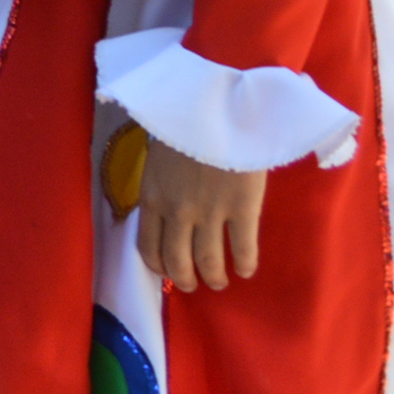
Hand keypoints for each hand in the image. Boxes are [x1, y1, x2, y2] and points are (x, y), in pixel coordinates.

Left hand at [136, 138, 265, 290]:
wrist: (216, 108)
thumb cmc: (184, 125)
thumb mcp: (159, 157)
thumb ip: (161, 185)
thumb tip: (165, 203)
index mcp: (151, 197)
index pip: (147, 245)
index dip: (158, 265)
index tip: (166, 271)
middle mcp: (176, 212)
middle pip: (177, 261)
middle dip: (184, 279)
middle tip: (193, 285)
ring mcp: (209, 213)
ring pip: (208, 261)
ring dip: (214, 277)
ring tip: (220, 281)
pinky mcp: (242, 209)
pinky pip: (242, 248)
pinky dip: (244, 264)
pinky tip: (245, 269)